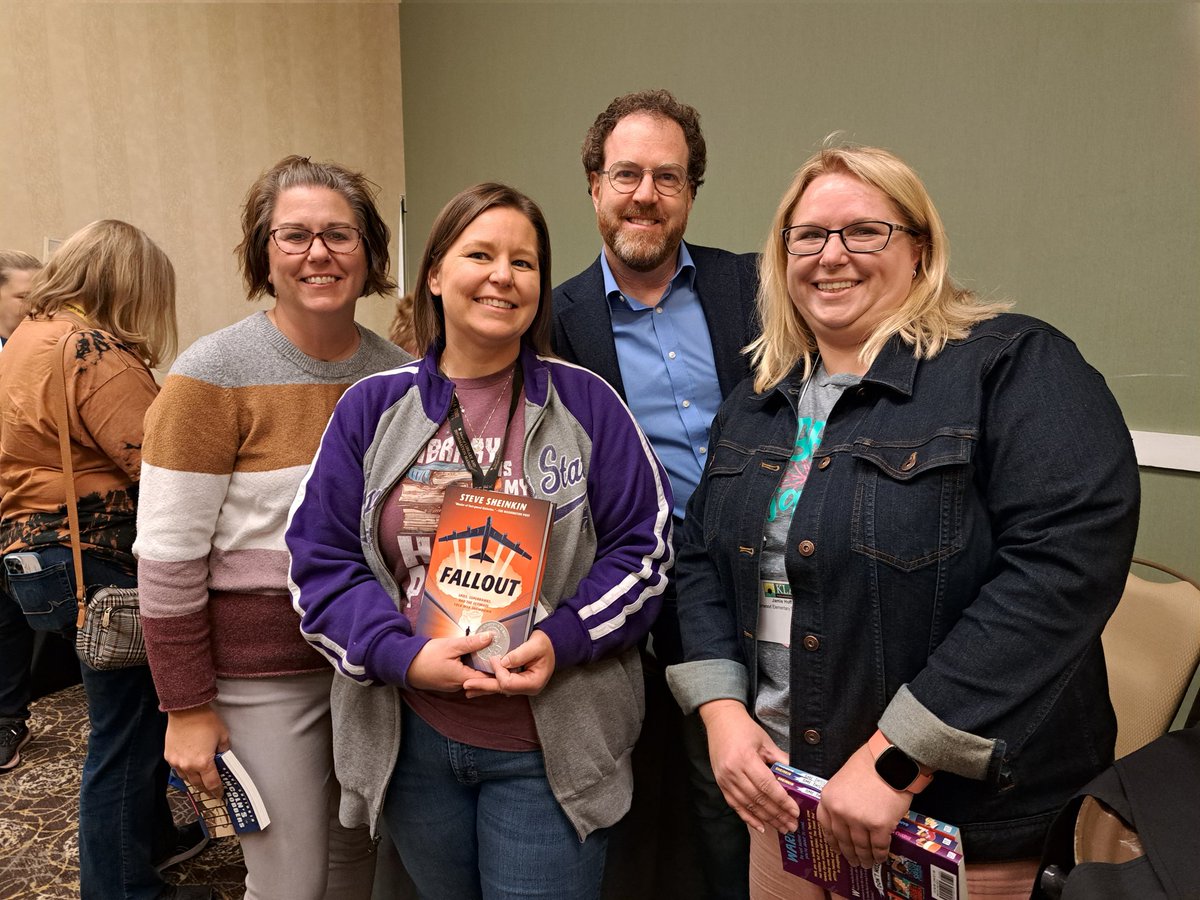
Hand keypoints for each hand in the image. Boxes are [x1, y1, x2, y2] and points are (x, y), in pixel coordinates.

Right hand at [165, 704, 229, 797]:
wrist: (186, 710)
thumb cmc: (205, 721)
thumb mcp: (223, 736)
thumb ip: (223, 750)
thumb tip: (223, 757)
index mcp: (204, 763)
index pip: (212, 784)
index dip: (217, 791)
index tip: (220, 794)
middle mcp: (188, 766)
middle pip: (198, 784)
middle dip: (206, 788)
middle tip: (211, 790)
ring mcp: (177, 762)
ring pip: (186, 779)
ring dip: (194, 781)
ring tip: (200, 782)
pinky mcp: (169, 756)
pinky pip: (177, 770)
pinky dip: (184, 772)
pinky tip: (188, 770)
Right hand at [407, 633, 494, 691]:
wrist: (403, 665)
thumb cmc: (426, 656)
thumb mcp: (450, 646)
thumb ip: (472, 643)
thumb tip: (491, 637)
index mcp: (463, 678)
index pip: (488, 678)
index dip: (499, 668)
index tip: (507, 657)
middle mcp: (460, 686)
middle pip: (482, 678)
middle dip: (492, 667)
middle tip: (502, 653)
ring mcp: (453, 685)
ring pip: (473, 677)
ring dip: (480, 667)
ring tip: (491, 652)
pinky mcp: (448, 682)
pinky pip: (464, 676)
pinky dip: (470, 667)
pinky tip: (474, 656)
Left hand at [463, 630, 555, 697]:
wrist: (552, 645)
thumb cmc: (545, 644)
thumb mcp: (535, 645)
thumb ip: (520, 654)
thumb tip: (503, 662)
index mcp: (533, 682)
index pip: (509, 682)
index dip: (499, 671)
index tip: (494, 657)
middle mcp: (526, 688)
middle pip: (501, 688)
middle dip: (483, 685)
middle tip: (466, 684)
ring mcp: (521, 687)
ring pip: (498, 688)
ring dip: (483, 687)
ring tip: (467, 689)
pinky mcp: (516, 682)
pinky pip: (500, 684)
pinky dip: (488, 684)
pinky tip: (477, 688)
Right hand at [699, 699, 797, 833]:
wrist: (720, 721)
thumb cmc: (744, 729)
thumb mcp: (765, 741)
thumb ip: (781, 760)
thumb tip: (799, 776)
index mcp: (746, 759)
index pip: (767, 786)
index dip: (782, 801)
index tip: (795, 811)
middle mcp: (733, 771)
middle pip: (758, 799)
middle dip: (777, 814)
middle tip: (792, 825)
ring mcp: (724, 779)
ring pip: (748, 805)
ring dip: (766, 818)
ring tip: (782, 827)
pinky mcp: (721, 784)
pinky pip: (735, 805)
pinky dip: (748, 817)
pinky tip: (761, 825)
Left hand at [816, 742, 912, 867]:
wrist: (889, 760)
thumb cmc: (868, 765)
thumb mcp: (842, 780)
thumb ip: (841, 799)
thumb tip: (846, 818)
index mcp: (828, 799)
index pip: (826, 826)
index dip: (832, 840)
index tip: (836, 849)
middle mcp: (840, 812)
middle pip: (843, 840)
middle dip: (849, 853)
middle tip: (854, 862)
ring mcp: (859, 821)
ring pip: (861, 846)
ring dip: (864, 857)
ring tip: (867, 863)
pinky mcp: (879, 826)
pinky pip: (879, 846)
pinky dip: (880, 854)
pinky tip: (881, 857)